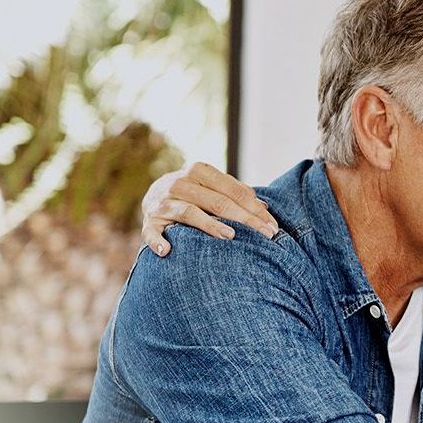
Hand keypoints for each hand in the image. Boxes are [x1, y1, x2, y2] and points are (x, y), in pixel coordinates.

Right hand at [141, 162, 276, 255]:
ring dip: (209, 225)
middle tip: (265, 236)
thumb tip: (264, 207)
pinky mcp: (149, 221)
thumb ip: (234, 193)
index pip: (233, 190)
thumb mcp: (211, 186)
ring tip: (230, 237)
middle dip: (245, 219)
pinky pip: (152, 232)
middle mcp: (180, 183)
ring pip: (190, 212)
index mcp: (199, 171)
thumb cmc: (193, 193)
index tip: (273, 226)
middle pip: (218, 202)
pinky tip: (167, 251)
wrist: (153, 195)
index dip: (255, 208)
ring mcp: (163, 202)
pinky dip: (158, 241)